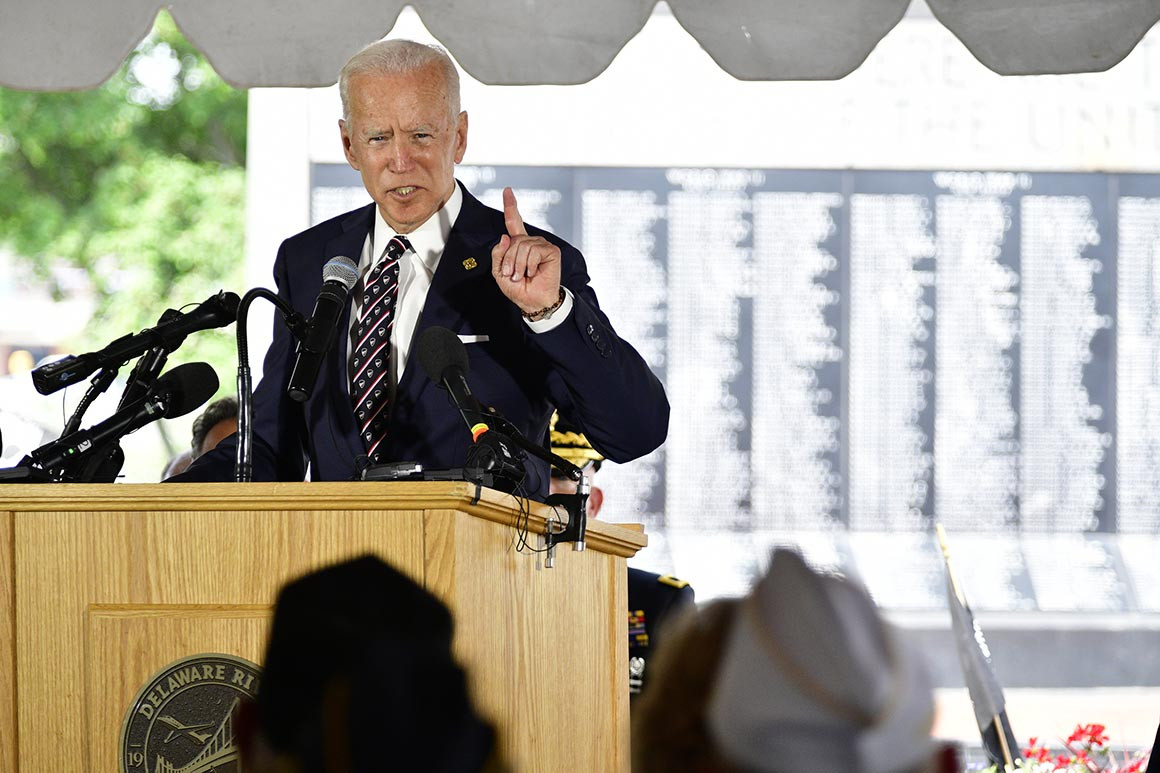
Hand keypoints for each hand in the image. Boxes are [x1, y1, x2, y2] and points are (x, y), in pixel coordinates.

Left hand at [491, 187, 561, 314]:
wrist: (533, 301)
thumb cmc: (519, 288)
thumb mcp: (499, 272)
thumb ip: (498, 253)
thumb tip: (505, 236)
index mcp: (519, 244)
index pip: (514, 222)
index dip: (511, 206)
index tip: (507, 190)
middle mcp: (531, 241)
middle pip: (513, 240)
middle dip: (509, 260)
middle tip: (513, 275)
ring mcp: (542, 244)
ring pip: (521, 246)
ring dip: (518, 265)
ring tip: (523, 276)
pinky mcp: (551, 251)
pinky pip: (533, 251)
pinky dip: (529, 265)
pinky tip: (534, 273)